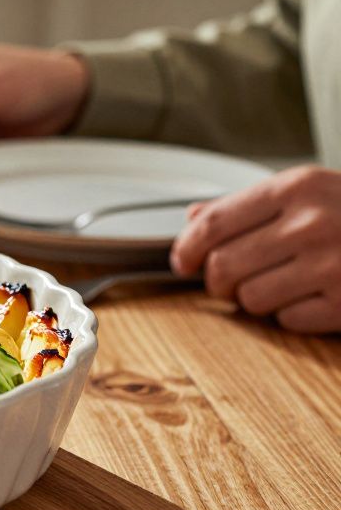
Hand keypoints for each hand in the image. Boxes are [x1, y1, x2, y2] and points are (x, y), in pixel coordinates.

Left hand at [171, 166, 340, 333]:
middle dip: (219, 281)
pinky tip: (314, 297)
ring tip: (281, 285)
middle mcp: (312, 223)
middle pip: (224, 268)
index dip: (189, 249)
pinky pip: (289, 321)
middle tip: (229, 282)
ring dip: (257, 300)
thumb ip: (250, 204)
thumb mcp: (311, 191)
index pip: (213, 223)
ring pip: (251, 299)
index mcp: (296, 188)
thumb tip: (193, 218)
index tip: (184, 262)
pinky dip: (294, 315)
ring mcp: (333, 264)